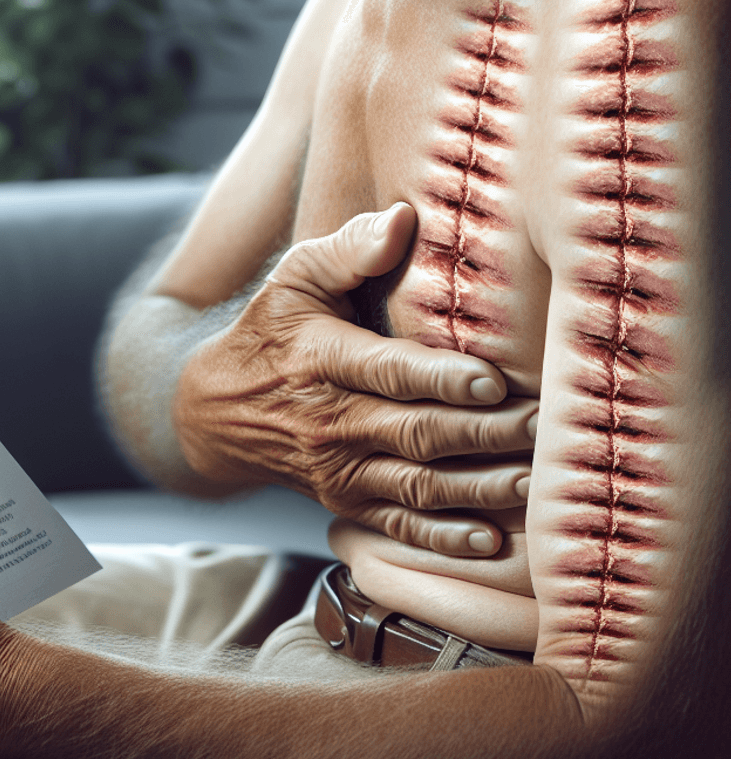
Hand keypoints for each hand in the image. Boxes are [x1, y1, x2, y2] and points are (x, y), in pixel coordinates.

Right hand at [172, 203, 537, 556]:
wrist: (216, 410)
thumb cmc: (271, 331)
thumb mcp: (295, 277)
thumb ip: (349, 248)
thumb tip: (404, 218)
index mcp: (323, 359)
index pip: (389, 372)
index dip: (442, 380)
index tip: (494, 382)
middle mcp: (330, 421)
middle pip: (417, 433)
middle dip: (484, 434)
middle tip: (542, 428)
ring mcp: (337, 469)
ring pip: (417, 485)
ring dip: (479, 487)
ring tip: (534, 481)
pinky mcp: (343, 503)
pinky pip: (396, 526)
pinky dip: (441, 539)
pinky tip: (487, 541)